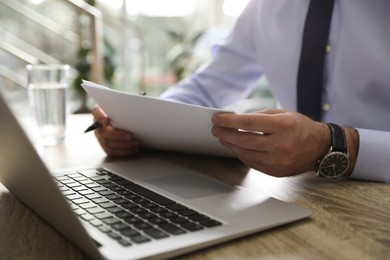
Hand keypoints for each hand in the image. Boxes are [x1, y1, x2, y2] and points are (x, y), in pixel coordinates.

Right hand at [91, 105, 139, 156]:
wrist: (129, 123)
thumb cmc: (127, 113)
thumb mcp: (125, 107)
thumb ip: (124, 108)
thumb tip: (132, 107)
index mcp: (100, 112)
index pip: (96, 112)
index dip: (100, 117)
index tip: (107, 120)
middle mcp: (98, 125)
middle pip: (103, 132)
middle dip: (117, 135)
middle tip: (130, 136)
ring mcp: (101, 137)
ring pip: (108, 144)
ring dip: (124, 145)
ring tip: (136, 142)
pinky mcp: (106, 147)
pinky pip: (113, 152)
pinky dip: (124, 152)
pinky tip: (133, 148)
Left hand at [211, 109, 329, 176]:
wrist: (320, 148)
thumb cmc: (300, 127)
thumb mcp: (284, 114)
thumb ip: (260, 116)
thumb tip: (236, 120)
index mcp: (283, 126)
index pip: (249, 123)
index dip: (230, 121)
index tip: (217, 119)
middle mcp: (281, 145)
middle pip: (244, 140)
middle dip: (226, 134)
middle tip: (215, 129)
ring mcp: (279, 161)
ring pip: (246, 153)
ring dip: (230, 145)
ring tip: (223, 138)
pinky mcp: (276, 172)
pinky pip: (252, 163)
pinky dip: (241, 154)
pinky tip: (235, 147)